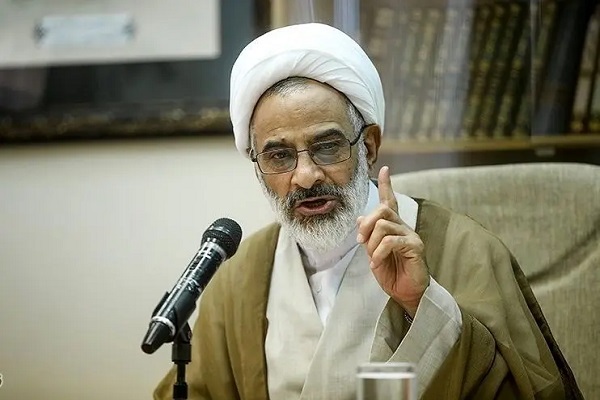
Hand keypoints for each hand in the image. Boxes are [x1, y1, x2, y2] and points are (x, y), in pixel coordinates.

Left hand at [357, 166, 429, 317]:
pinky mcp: (415, 247)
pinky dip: (379, 252)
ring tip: (372, 258)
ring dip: (371, 243)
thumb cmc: (392, 274)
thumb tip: (359, 218)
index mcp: (394, 227)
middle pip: (382, 210)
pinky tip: (376, 264)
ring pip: (383, 225)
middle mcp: (404, 227)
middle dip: (366, 224)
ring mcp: (411, 236)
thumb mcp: (374, 253)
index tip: (385, 169)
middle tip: (361, 241)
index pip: (390, 201)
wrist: (407, 293)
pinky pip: (391, 241)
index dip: (387, 185)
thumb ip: (369, 236)